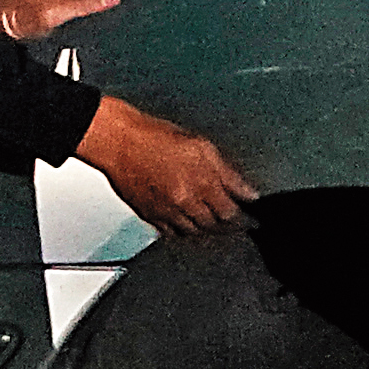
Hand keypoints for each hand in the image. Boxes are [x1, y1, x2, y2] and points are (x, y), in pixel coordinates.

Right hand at [73, 94, 256, 233]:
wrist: (118, 141)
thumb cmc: (154, 136)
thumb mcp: (201, 146)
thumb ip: (227, 173)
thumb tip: (248, 192)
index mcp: (200, 183)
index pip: (231, 212)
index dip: (244, 215)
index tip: (250, 216)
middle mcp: (184, 202)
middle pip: (214, 226)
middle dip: (227, 223)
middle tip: (235, 219)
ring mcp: (166, 212)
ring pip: (194, 232)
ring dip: (206, 227)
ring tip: (213, 218)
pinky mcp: (150, 216)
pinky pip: (172, 232)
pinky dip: (183, 228)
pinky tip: (187, 219)